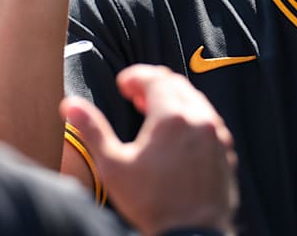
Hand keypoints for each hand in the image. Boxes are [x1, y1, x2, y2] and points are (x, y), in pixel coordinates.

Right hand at [62, 65, 237, 234]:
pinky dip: (191, 117)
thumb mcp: (113, 166)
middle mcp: (199, 118)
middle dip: (154, 84)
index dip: (135, 76)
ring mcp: (216, 134)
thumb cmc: (151, 202)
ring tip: (153, 113)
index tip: (122, 84)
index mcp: (172, 117)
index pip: (154, 78)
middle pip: (177, 85)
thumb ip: (92, 130)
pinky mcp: (225, 150)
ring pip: (195, 101)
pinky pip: (209, 121)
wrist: (191, 233)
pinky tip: (177, 135)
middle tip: (135, 96)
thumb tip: (70, 104)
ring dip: (174, 99)